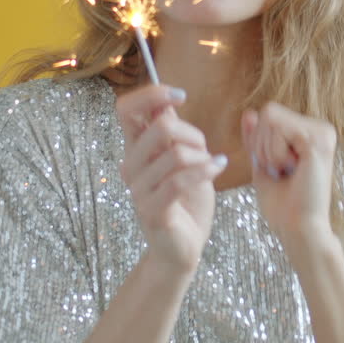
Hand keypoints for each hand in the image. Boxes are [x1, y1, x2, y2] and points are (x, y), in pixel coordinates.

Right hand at [116, 84, 227, 271]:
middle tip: (205, 148)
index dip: (151, 94)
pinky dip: (205, 171)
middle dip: (192, 133)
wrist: (183, 248)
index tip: (180, 96)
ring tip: (213, 164)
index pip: (125, 109)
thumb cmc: (186, 202)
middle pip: (160, 128)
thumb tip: (165, 101)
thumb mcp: (183, 160)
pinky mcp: (152, 210)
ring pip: (175, 155)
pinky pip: (179, 181)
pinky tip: (218, 168)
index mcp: (135, 150)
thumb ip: (173, 134)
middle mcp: (131, 167)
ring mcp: (139, 190)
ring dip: (203, 156)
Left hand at [241, 103, 337, 246]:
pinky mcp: (318, 140)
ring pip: (270, 117)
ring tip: (289, 172)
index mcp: (311, 133)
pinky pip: (277, 126)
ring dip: (268, 151)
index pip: (269, 115)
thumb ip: (256, 139)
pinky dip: (274, 152)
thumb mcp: (262, 164)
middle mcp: (320, 129)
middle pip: (268, 113)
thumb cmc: (283, 205)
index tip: (277, 169)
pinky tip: (292, 169)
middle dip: (262, 146)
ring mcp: (322, 132)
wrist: (298, 229)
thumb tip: (248, 113)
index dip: (259, 142)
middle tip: (282, 172)